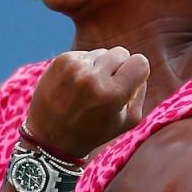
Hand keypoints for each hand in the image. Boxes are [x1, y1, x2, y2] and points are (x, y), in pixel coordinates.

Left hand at [26, 47, 149, 156]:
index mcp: (113, 94)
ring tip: (88, 90)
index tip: (129, 82)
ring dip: (99, 67)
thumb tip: (138, 67)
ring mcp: (75, 67)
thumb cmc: (93, 132)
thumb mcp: (127, 122)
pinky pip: (84, 54)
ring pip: (101, 52)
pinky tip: (75, 85)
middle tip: (107, 87)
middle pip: (121, 53)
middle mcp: (93, 77)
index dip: (137, 72)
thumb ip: (140, 92)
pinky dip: (83, 67)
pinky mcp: (60, 61)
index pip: (140, 62)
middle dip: (118, 68)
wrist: (51, 138)